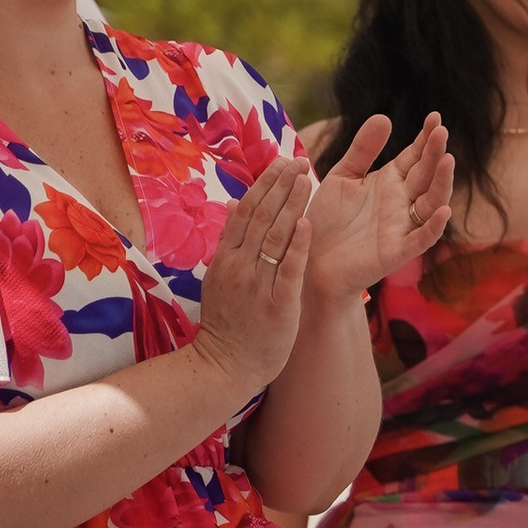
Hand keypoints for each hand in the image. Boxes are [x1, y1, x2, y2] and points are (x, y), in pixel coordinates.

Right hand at [193, 159, 314, 397]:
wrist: (225, 366)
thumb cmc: (228, 323)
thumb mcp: (219, 278)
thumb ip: (230, 242)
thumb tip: (236, 203)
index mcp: (225, 258)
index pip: (246, 211)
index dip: (265, 184)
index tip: (281, 162)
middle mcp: (239, 267)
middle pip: (260, 217)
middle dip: (280, 186)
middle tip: (298, 161)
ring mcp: (257, 285)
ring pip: (274, 237)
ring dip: (291, 205)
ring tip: (306, 180)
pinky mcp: (278, 305)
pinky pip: (288, 270)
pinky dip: (297, 246)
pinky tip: (308, 224)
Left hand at [303, 115, 455, 305]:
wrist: (309, 258)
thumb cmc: (327, 219)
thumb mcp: (343, 177)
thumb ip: (362, 150)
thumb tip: (384, 117)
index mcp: (390, 182)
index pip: (415, 157)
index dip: (426, 139)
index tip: (435, 117)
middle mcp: (402, 202)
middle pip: (426, 175)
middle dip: (435, 153)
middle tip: (441, 131)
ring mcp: (402, 226)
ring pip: (431, 202)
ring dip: (442, 183)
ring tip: (447, 160)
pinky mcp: (397, 251)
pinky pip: (421, 238)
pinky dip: (434, 226)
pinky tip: (442, 210)